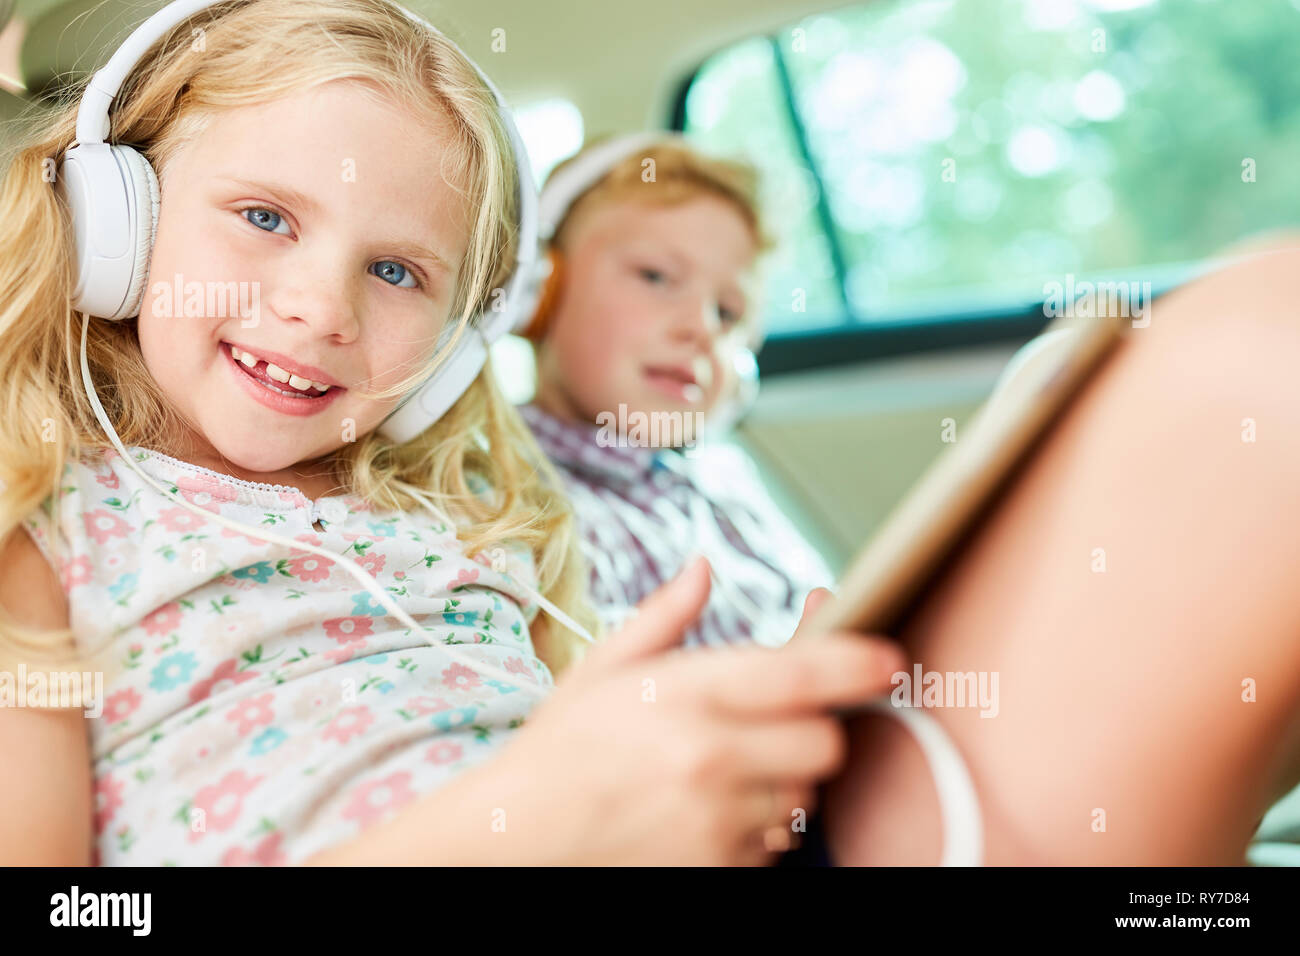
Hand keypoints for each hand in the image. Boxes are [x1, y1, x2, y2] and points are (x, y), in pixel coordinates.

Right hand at [484, 557, 906, 864]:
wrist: (515, 843)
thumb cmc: (558, 754)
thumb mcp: (601, 670)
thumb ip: (663, 617)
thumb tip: (703, 568)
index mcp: (684, 694)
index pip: (801, 672)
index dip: (856, 661)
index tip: (885, 658)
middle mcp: (711, 757)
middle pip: (823, 741)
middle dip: (811, 729)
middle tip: (774, 725)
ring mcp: (719, 819)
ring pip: (804, 795)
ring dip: (784, 781)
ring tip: (725, 772)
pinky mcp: (719, 867)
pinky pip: (776, 844)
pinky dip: (758, 828)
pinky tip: (711, 811)